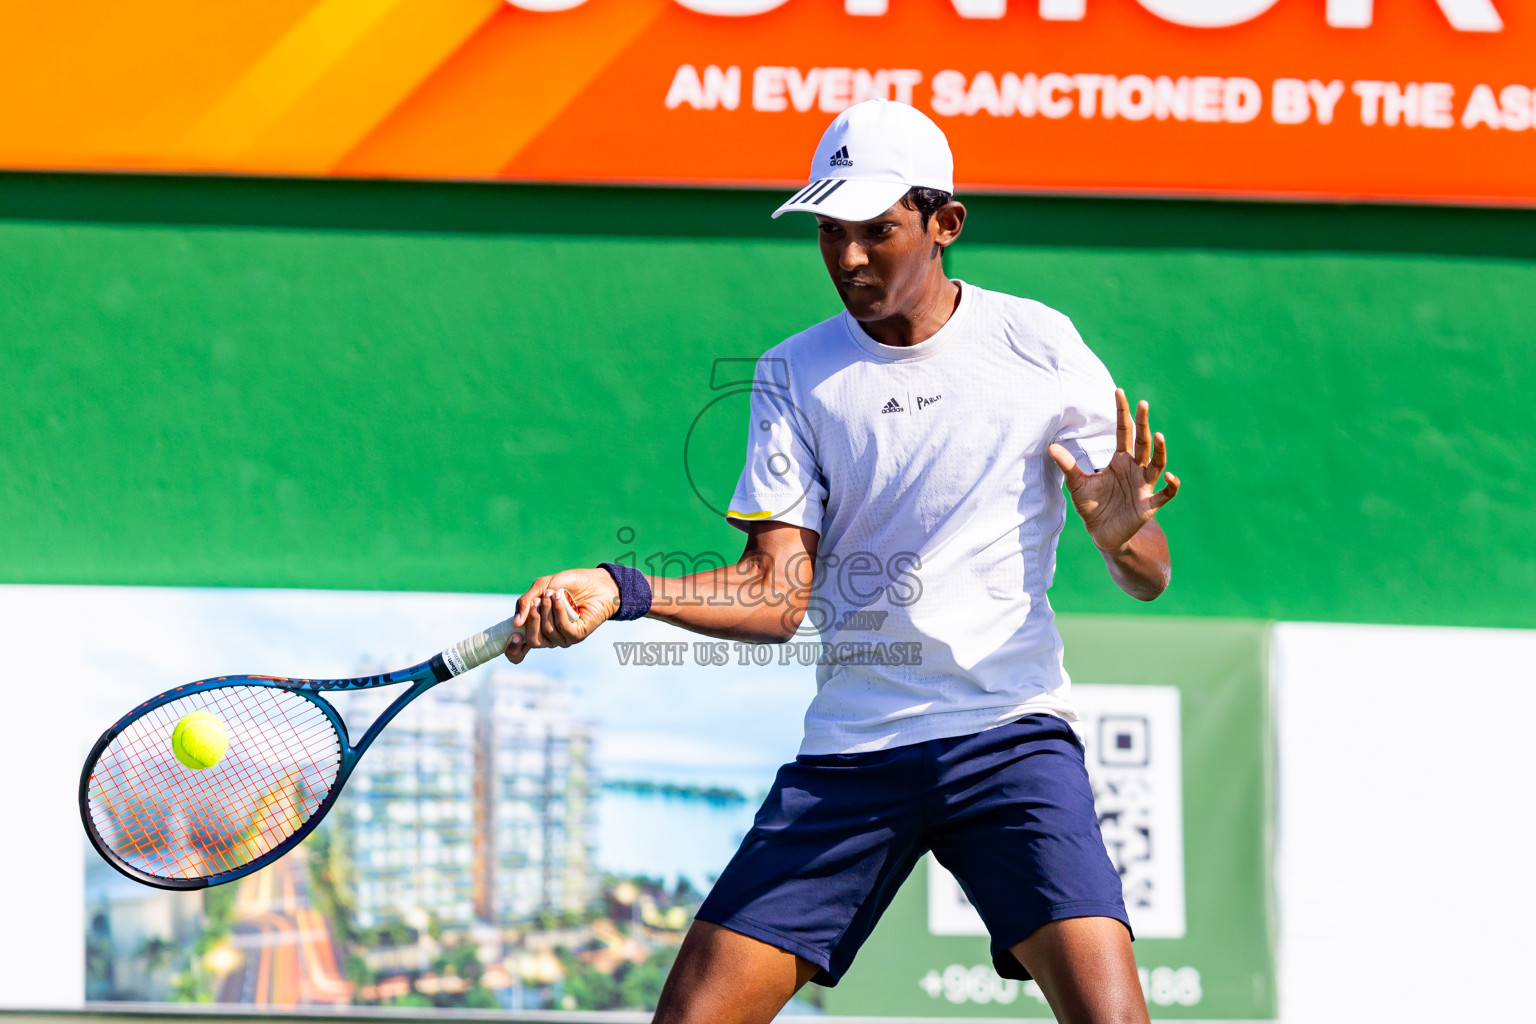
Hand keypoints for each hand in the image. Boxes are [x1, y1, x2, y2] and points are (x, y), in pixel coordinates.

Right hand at [503, 568, 621, 663]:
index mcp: (536, 629)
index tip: (513, 635)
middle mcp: (549, 637)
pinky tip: (561, 597)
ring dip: (547, 609)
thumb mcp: (541, 587)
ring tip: (553, 592)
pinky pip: (563, 628)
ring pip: (547, 632)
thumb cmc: (567, 584)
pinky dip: (559, 610)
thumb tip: (515, 624)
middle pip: (532, 640)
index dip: (511, 649)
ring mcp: (563, 638)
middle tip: (538, 600)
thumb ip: (525, 602)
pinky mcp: (578, 635)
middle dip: (533, 619)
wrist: (595, 581)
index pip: (518, 652)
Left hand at [1048, 389, 1180, 552]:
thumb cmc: (1092, 506)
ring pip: (1156, 463)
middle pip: (1142, 442)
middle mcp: (1135, 469)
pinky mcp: (1148, 505)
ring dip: (1159, 450)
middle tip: (1142, 404)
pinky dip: (1171, 486)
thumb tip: (1050, 447)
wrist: (1102, 534)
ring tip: (1158, 435)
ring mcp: (1144, 486)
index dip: (1122, 412)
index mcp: (1120, 460)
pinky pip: (1165, 494)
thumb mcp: (1077, 484)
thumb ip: (1068, 465)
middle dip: (1143, 423)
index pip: (1123, 431)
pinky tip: (1170, 476)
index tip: (1119, 391)